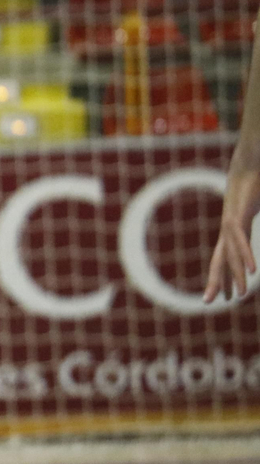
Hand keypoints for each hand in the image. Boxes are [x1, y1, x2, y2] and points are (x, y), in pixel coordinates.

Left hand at [205, 169, 259, 301]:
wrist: (248, 162)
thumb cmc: (255, 182)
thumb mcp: (254, 206)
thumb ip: (250, 219)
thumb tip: (247, 221)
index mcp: (234, 228)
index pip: (226, 257)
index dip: (224, 276)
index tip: (223, 295)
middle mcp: (228, 228)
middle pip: (219, 260)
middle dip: (215, 281)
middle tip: (209, 302)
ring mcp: (230, 222)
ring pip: (230, 255)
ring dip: (235, 276)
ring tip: (238, 295)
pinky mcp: (237, 214)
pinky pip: (240, 240)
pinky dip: (245, 255)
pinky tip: (252, 271)